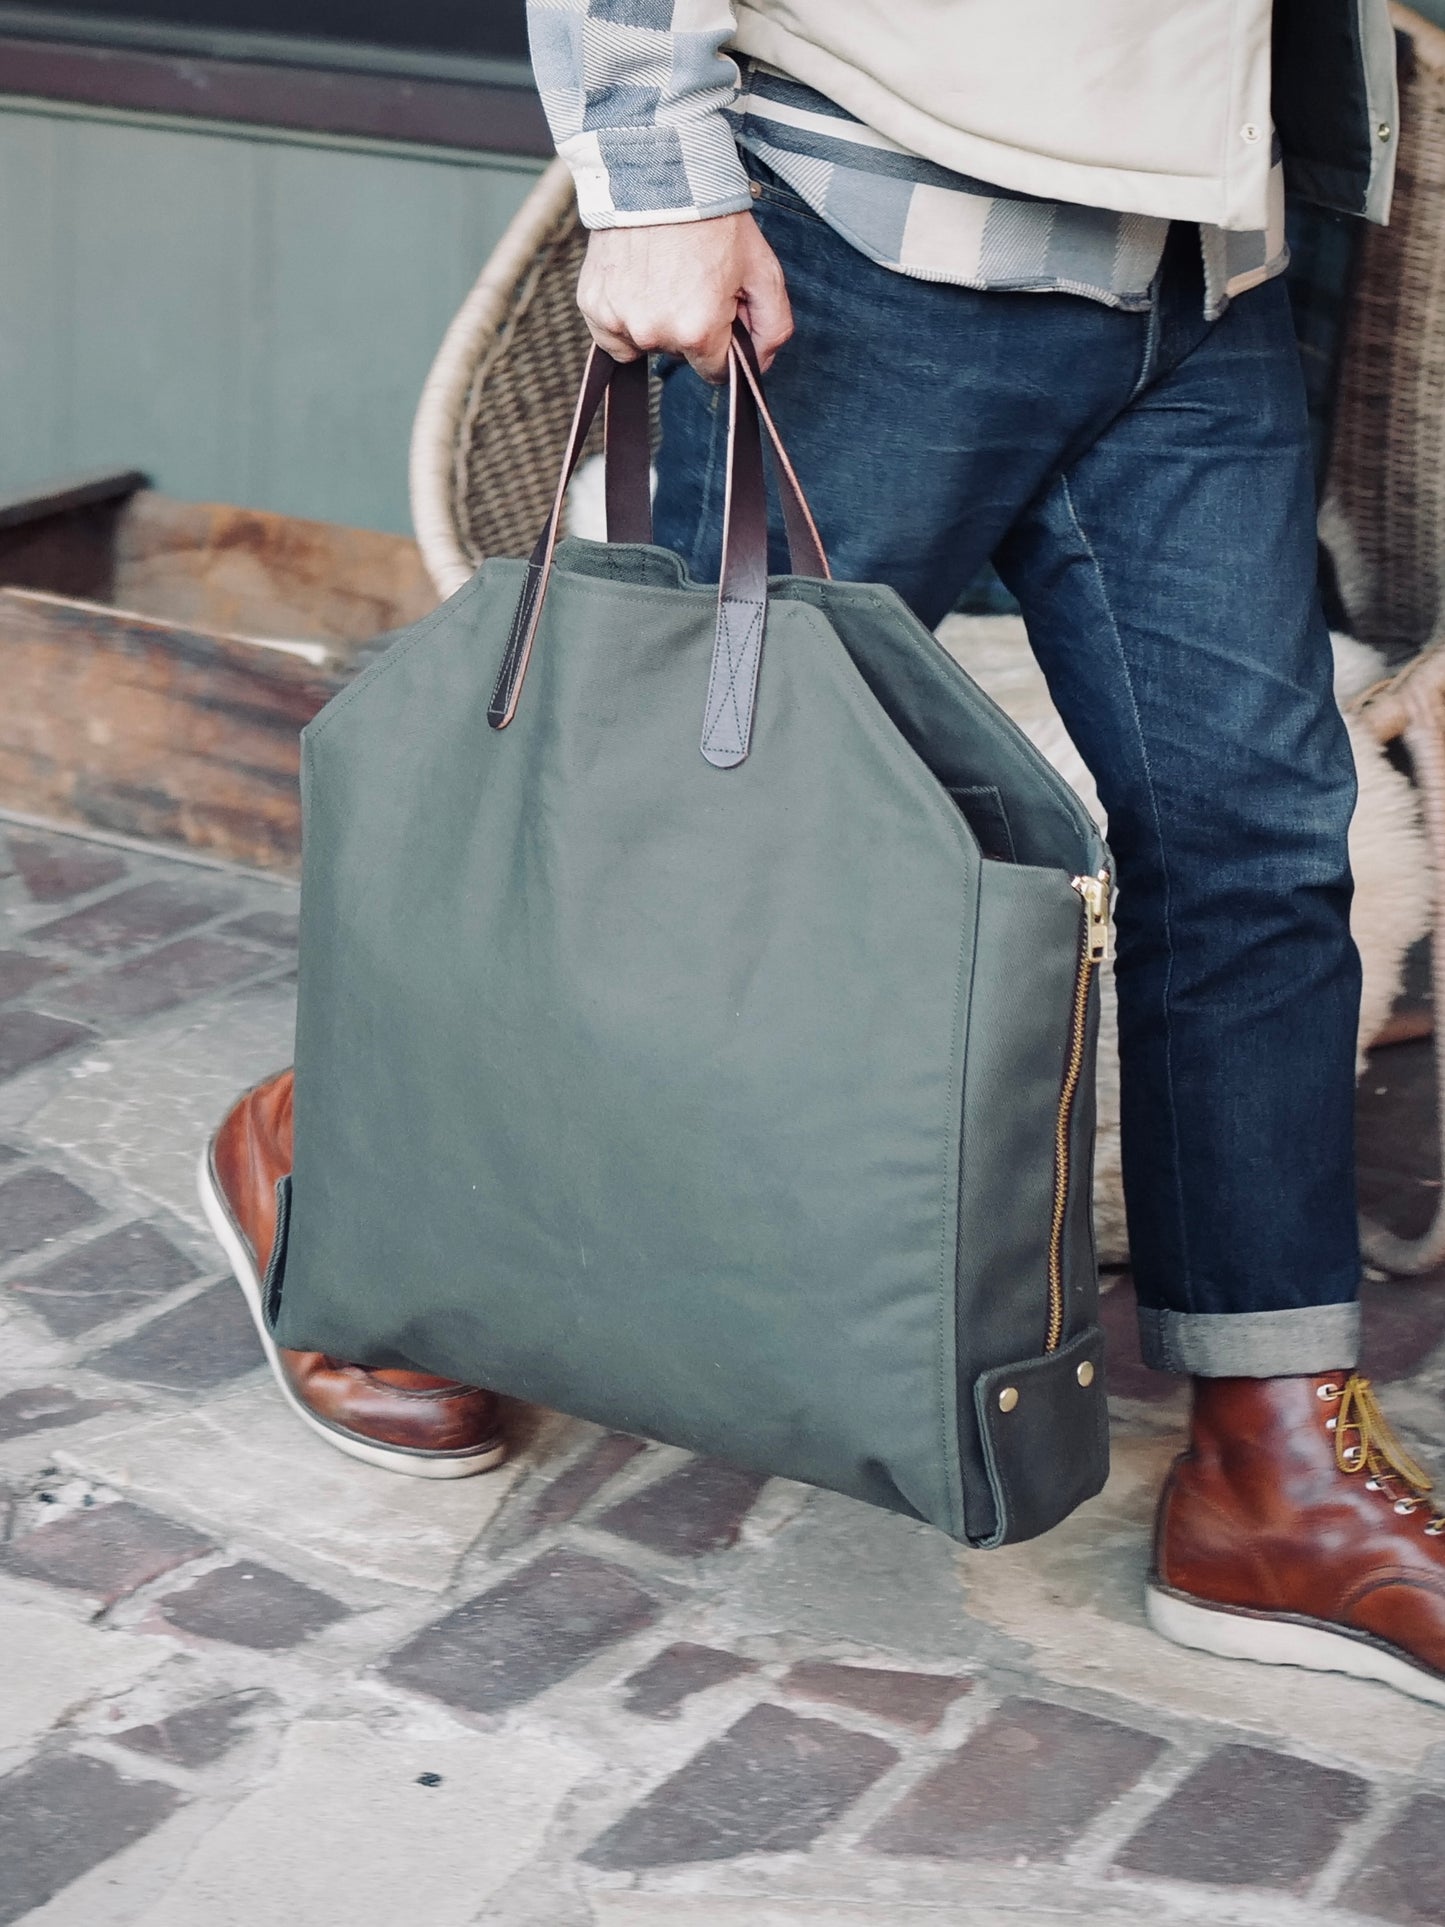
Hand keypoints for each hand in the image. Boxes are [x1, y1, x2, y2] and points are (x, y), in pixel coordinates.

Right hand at [576, 212, 792, 382]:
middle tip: (691, 279)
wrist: (658, 172)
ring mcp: (619, 320)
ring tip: (662, 274)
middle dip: (689, 327)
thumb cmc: (712, 220)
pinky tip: (636, 281)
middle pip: (678, 355)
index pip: (713, 371)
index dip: (722, 343)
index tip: (719, 311)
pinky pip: (612, 334)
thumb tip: (760, 365)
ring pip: (645, 344)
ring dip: (655, 321)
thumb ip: (773, 326)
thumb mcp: (762, 270)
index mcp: (697, 331)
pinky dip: (624, 315)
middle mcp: (654, 333)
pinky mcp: (593, 306)